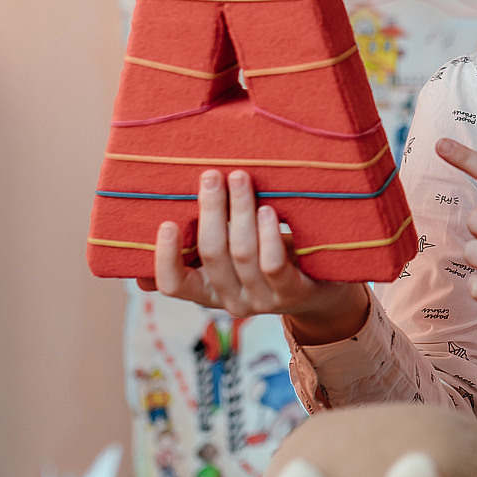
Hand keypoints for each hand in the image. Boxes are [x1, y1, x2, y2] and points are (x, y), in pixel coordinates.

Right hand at [140, 169, 370, 344]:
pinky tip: (268, 210)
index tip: (166, 222)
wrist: (321, 290)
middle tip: (211, 175)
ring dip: (239, 212)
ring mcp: (262, 300)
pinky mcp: (292, 294)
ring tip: (240, 179)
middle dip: (210, 211)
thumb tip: (154, 232)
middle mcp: (231, 301)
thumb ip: (199, 248)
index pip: (174, 285)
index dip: (165, 257)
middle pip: (212, 254)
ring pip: (242, 255)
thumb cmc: (266, 260)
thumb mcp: (230, 257)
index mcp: (207, 291)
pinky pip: (273, 265)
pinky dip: (268, 236)